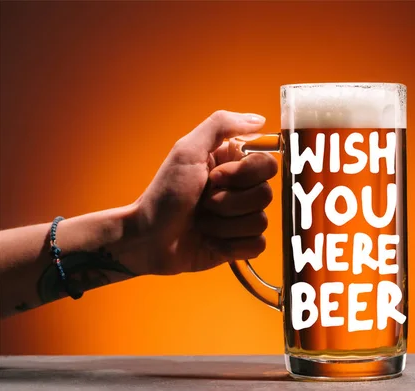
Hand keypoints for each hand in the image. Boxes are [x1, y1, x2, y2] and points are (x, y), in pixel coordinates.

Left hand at [128, 110, 277, 275]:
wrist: (147, 238)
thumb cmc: (164, 193)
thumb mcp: (187, 150)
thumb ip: (221, 125)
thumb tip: (260, 120)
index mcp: (233, 165)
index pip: (267, 164)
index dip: (243, 174)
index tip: (215, 177)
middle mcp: (241, 190)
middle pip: (265, 194)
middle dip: (228, 202)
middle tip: (203, 202)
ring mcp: (241, 218)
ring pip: (260, 221)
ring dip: (224, 225)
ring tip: (202, 223)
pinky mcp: (240, 245)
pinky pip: (257, 245)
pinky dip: (231, 245)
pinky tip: (210, 241)